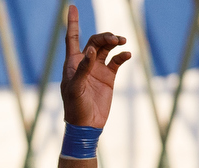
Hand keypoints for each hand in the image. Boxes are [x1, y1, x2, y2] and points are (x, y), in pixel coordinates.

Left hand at [61, 6, 128, 128]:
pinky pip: (117, 61)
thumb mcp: (76, 88)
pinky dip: (122, 56)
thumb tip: (91, 49)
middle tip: (115, 39)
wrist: (86, 125)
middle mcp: (85, 63)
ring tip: (121, 42)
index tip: (71, 6)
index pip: (71, 37)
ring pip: (107, 48)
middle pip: (95, 40)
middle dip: (105, 36)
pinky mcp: (108, 77)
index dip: (72, 22)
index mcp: (73, 63)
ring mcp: (97, 69)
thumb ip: (84, 68)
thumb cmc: (74, 107)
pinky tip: (126, 55)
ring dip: (114, 42)